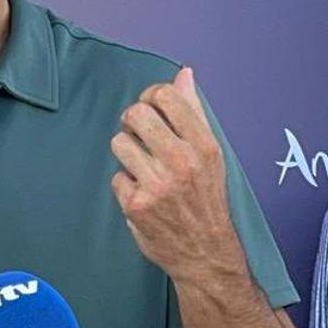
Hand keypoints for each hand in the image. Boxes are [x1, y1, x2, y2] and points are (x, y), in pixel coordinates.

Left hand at [111, 67, 246, 282]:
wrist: (205, 252)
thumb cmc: (207, 200)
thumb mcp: (210, 155)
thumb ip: (194, 113)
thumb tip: (184, 74)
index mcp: (203, 146)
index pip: (166, 96)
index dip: (151, 96)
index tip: (152, 107)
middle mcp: (181, 162)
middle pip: (136, 114)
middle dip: (133, 121)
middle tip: (140, 134)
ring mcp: (157, 184)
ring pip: (120, 143)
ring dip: (128, 152)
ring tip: (143, 166)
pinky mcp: (136, 205)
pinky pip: (117, 176)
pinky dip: (127, 184)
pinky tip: (143, 193)